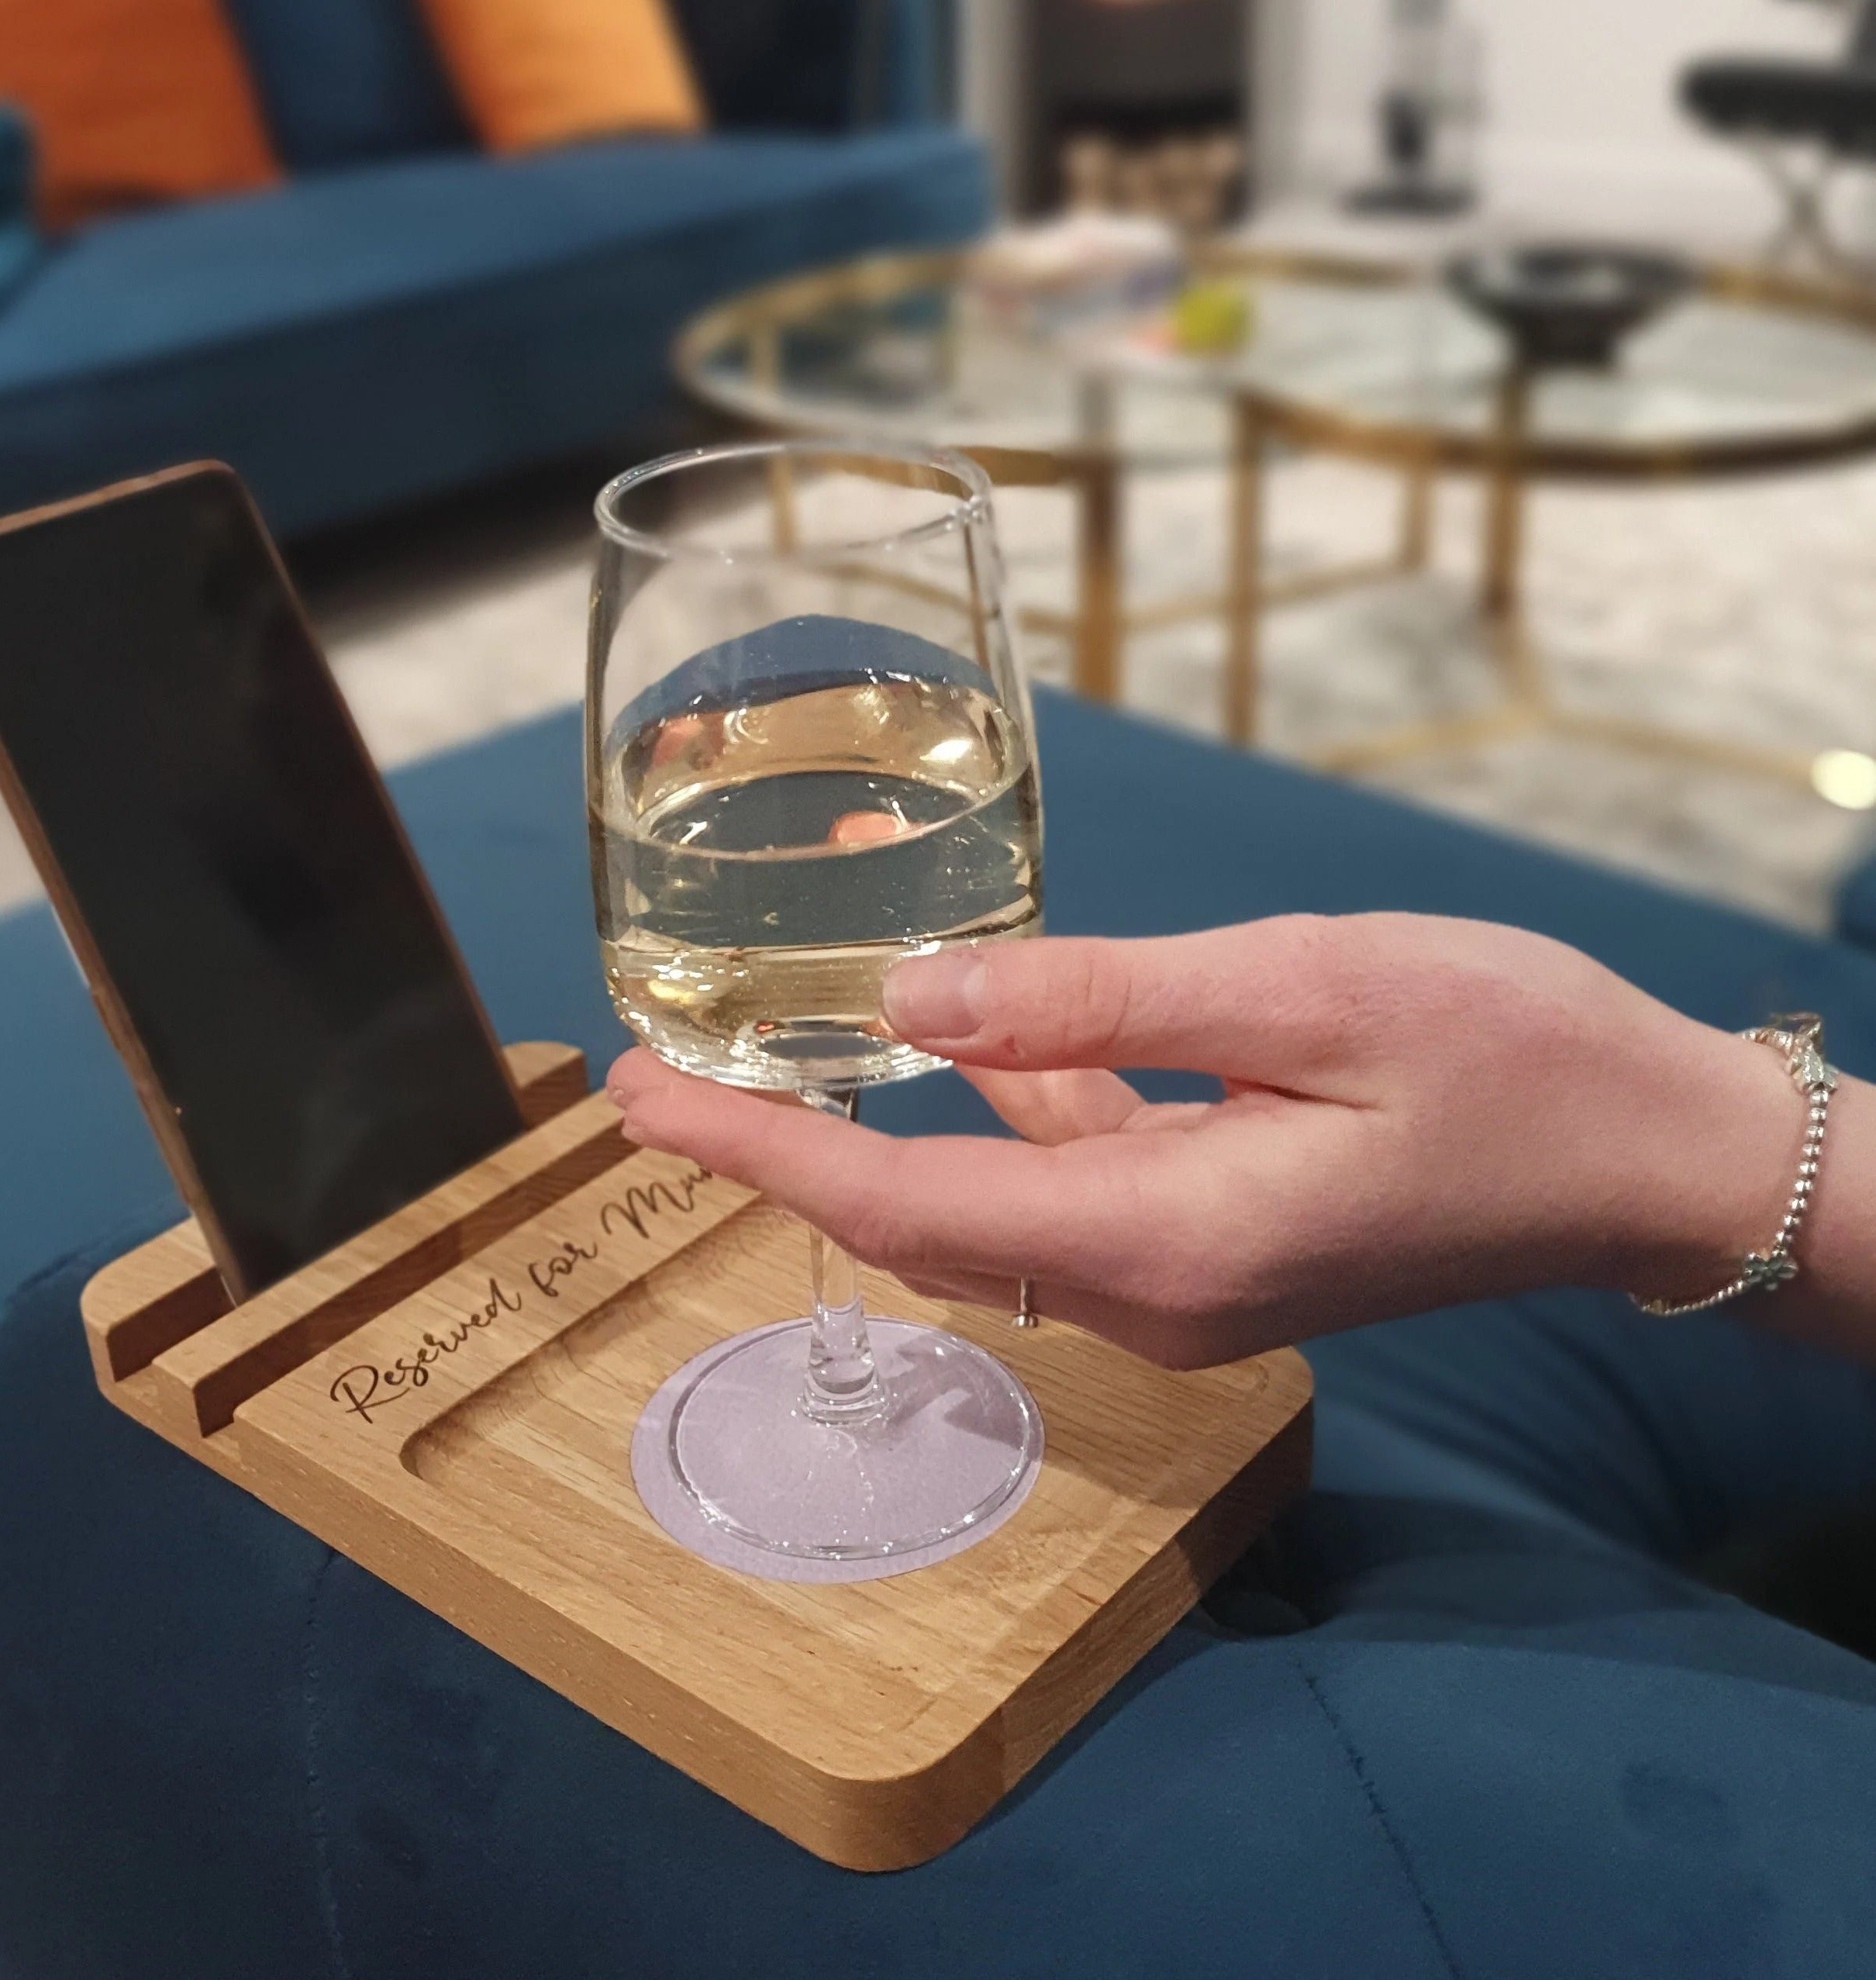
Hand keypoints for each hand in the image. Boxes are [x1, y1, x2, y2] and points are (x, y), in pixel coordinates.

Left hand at [604, 913, 1853, 1368]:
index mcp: (1157, 1238)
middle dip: (788, 1140)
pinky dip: (1003, 1102)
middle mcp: (1147, 1291)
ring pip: (985, 1198)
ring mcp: (1181, 1280)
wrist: (1647, 1154)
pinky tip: (967, 1018)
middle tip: (665, 1063)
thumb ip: (1094, 1001)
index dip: (753, 1152)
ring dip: (889, 1110)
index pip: (897, 1206)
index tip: (633, 1097)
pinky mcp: (1214, 1247)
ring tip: (787, 1018)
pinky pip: (1067, 1180)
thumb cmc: (1503, 1056)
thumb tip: (910, 1000)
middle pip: (918, 1219)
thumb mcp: (1296, 989)